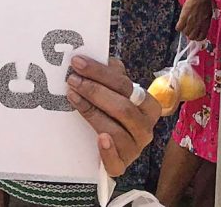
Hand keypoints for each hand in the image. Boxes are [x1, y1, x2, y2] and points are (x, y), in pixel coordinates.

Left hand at [66, 56, 160, 176]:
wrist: (106, 145)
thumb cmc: (111, 110)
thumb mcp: (113, 90)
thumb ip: (110, 74)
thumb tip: (99, 55)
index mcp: (147, 105)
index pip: (125, 85)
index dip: (100, 72)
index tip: (77, 62)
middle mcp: (145, 128)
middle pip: (122, 108)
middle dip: (94, 91)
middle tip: (72, 79)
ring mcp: (134, 148)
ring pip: (116, 131)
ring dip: (92, 112)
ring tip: (72, 97)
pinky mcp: (121, 166)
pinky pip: (116, 162)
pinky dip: (108, 150)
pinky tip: (99, 138)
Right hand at [176, 0, 211, 41]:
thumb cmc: (205, 4)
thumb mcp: (208, 16)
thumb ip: (204, 23)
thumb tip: (201, 27)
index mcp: (205, 25)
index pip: (201, 37)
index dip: (197, 37)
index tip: (195, 34)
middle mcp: (198, 25)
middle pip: (192, 36)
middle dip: (190, 34)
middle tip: (189, 30)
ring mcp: (190, 22)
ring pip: (185, 33)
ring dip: (184, 30)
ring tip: (184, 26)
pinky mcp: (183, 18)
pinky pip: (179, 27)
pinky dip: (178, 27)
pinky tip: (180, 23)